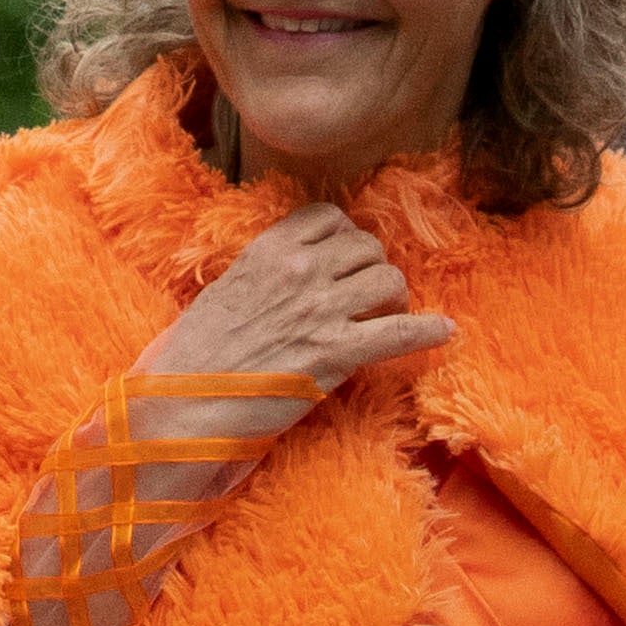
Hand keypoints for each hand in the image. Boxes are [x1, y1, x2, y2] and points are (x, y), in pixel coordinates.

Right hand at [136, 207, 455, 417]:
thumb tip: (285, 282)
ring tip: (387, 320)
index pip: (328, 217)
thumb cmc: (190, 361)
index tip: (345, 260)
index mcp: (266, 251)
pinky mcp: (337, 354)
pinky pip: (401, 332)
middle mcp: (298, 271)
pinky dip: (428, 331)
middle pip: (366, 247)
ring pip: (389, 279)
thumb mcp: (221, 296)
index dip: (345, 238)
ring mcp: (321, 310)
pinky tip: (444, 332)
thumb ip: (260, 278)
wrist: (181, 408)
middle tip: (368, 299)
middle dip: (372, 270)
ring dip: (394, 299)